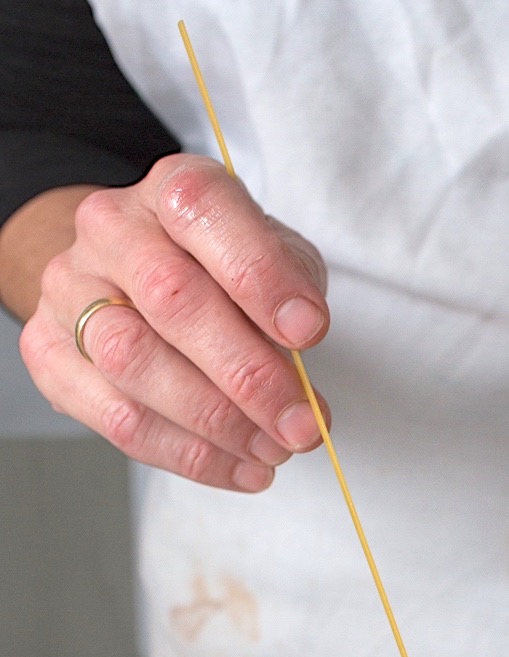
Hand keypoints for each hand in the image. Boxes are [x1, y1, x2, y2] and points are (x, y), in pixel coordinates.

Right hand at [11, 155, 330, 491]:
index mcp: (172, 190)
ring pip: (134, 362)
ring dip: (216, 422)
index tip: (310, 332)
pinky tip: (240, 467)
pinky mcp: (50, 354)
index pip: (204, 211)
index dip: (260, 275)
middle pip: (170, 298)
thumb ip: (292, 289)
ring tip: (274, 449)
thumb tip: (300, 346)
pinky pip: (117, 418)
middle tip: (300, 423)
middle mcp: (110, 229)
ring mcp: (69, 289)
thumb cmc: (222, 270)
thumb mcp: (275, 258)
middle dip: (247, 373)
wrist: (136, 278)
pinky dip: (189, 454)